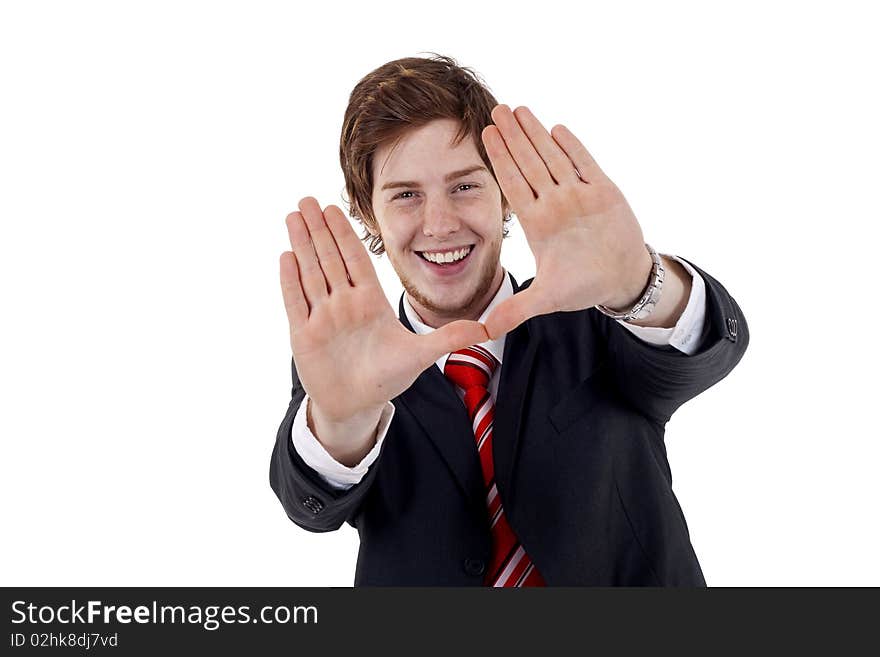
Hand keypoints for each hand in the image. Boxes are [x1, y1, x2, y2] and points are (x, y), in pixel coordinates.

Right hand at [280, 198, 487, 423]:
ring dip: (302, 244)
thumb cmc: (386, 378)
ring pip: (310, 273)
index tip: (334, 207)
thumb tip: (486, 327)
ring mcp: (322, 318)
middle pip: (329, 258)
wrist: (357, 405)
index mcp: (370, 302)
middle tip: (307, 198)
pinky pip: (295, 302)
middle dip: (319, 229)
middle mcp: (344, 304)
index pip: (355, 260)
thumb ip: (449, 338)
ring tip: (293, 216)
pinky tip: (286, 255)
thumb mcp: (421, 355)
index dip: (344, 234)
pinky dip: (290, 280)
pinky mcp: (304, 336)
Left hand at [480, 105, 653, 338]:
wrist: (620, 279)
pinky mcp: (603, 192)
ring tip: (518, 109)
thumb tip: (483, 331)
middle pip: (529, 163)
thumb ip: (516, 310)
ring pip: (553, 157)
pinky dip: (572, 147)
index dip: (500, 159)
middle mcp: (554, 204)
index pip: (514, 184)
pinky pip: (585, 164)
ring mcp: (578, 196)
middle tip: (495, 109)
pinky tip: (556, 129)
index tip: (485, 136)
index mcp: (537, 223)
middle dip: (513, 136)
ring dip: (536, 134)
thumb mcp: (547, 299)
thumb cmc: (582, 285)